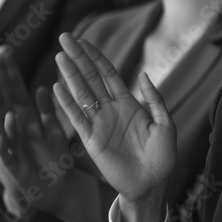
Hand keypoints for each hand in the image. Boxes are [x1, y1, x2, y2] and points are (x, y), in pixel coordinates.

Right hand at [0, 45, 70, 212]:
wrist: (54, 190)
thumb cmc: (51, 157)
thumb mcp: (51, 130)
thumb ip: (46, 111)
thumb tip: (42, 88)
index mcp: (22, 118)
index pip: (12, 89)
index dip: (5, 69)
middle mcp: (11, 130)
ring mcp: (9, 147)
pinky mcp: (13, 167)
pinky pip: (6, 153)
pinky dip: (2, 143)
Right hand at [51, 33, 174, 204]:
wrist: (152, 184)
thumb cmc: (162, 156)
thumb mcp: (164, 124)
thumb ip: (154, 100)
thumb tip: (143, 75)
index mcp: (128, 103)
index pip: (108, 74)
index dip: (95, 56)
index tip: (82, 40)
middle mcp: (110, 110)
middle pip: (90, 78)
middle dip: (78, 58)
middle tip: (64, 38)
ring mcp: (99, 124)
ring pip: (81, 94)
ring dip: (70, 75)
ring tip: (60, 56)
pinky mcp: (91, 141)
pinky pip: (76, 119)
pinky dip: (67, 104)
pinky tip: (56, 88)